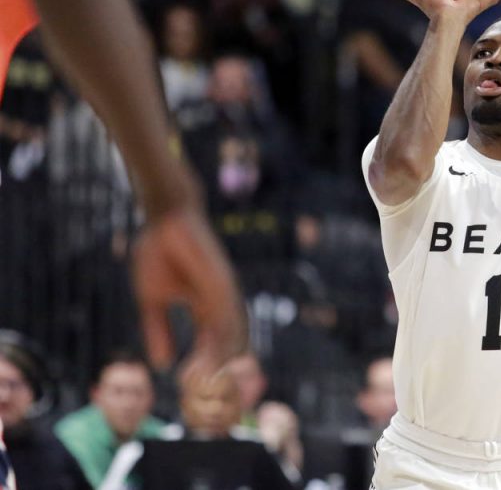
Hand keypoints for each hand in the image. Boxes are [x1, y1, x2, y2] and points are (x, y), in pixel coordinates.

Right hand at [132, 206, 246, 382]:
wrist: (165, 220)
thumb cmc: (159, 254)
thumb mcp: (153, 300)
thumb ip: (159, 331)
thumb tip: (161, 365)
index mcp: (205, 309)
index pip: (211, 346)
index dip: (205, 369)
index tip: (197, 394)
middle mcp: (220, 304)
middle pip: (227, 345)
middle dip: (221, 371)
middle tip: (213, 399)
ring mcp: (223, 293)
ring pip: (230, 334)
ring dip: (223, 361)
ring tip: (215, 386)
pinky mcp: (222, 281)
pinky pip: (226, 314)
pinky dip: (224, 337)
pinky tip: (220, 357)